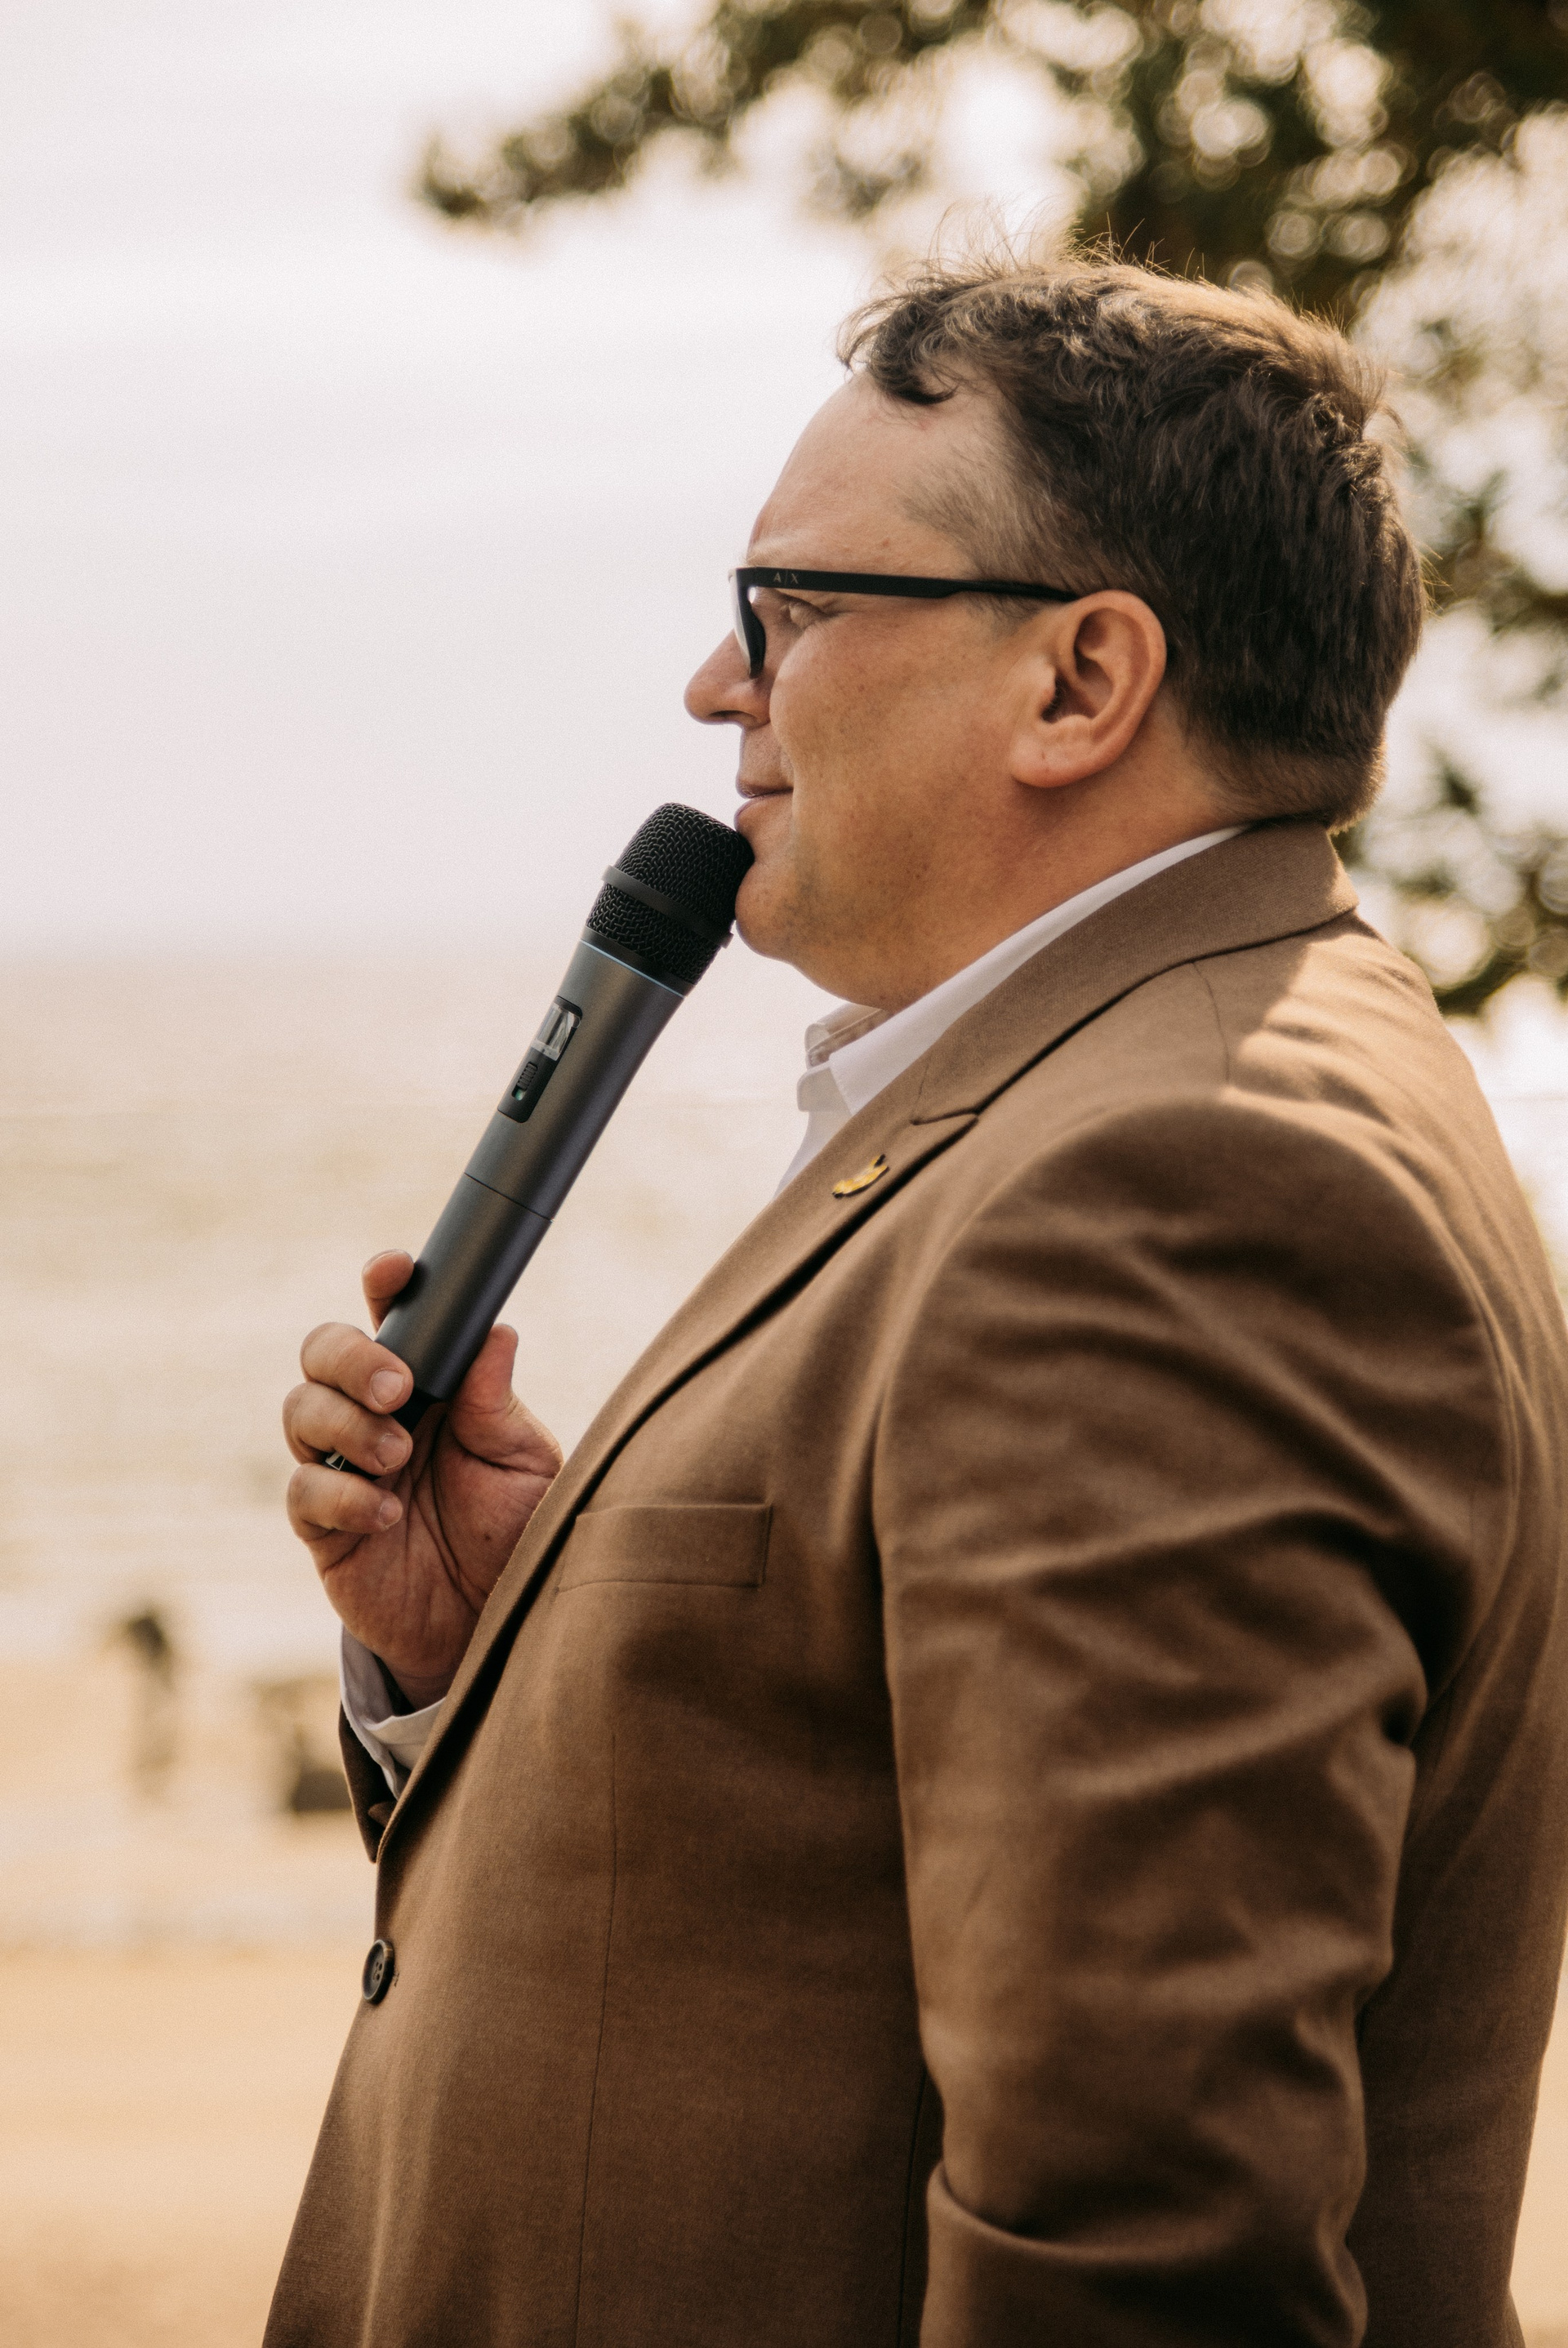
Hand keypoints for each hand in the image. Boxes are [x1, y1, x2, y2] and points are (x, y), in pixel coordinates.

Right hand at [284, 1251, 561, 1707]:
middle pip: (321, 1352)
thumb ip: (498, 1405)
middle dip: (350, 1358)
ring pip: (300, 1411)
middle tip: (397, 1389)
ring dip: (347, 1425)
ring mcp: (340, 1467)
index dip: (383, 1285)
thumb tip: (498, 1332)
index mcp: (426, 1385)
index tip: (392, 1269)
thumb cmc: (512, 1530)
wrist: (491, 1624)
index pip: (391, 1319)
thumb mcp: (524, 1464)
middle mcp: (373, 1415)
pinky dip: (343, 1495)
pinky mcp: (322, 1526)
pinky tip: (388, 1513)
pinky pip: (303, 1492)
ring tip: (398, 1456)